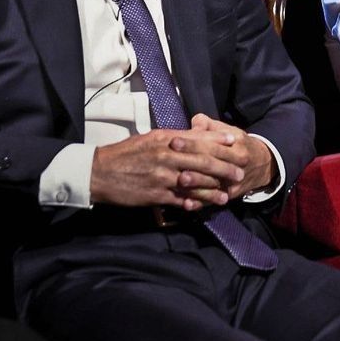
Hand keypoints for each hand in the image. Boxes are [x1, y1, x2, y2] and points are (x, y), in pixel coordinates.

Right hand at [90, 127, 244, 209]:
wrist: (100, 172)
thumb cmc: (127, 153)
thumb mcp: (151, 138)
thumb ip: (174, 138)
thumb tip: (195, 134)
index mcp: (166, 139)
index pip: (198, 138)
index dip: (218, 140)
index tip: (234, 141)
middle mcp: (167, 156)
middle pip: (202, 161)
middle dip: (224, 167)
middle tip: (239, 172)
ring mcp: (162, 176)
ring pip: (195, 183)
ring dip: (213, 189)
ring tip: (226, 194)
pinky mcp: (155, 195)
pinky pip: (179, 200)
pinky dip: (192, 202)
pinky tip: (202, 206)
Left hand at [179, 114, 275, 199]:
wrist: (263, 165)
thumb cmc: (240, 145)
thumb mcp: (230, 131)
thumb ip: (210, 125)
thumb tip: (194, 122)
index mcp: (236, 147)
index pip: (211, 145)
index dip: (192, 143)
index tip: (174, 141)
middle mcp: (236, 166)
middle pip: (211, 165)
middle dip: (190, 162)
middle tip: (170, 159)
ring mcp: (233, 183)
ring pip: (213, 185)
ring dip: (196, 184)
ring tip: (179, 181)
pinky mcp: (229, 196)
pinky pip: (213, 201)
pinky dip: (200, 203)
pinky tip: (187, 204)